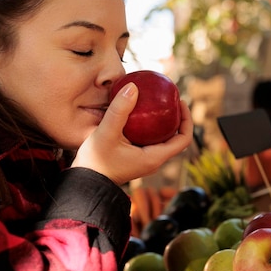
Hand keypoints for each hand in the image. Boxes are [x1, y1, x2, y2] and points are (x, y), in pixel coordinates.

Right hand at [72, 82, 193, 184]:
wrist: (84, 183)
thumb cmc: (95, 163)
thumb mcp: (106, 132)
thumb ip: (119, 110)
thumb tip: (133, 87)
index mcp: (155, 158)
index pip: (184, 139)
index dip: (187, 120)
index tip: (180, 102)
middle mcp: (153, 161)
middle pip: (175, 138)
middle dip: (176, 118)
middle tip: (169, 99)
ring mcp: (145, 161)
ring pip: (162, 139)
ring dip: (163, 122)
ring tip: (156, 103)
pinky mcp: (135, 158)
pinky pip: (149, 140)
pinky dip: (149, 127)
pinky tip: (137, 113)